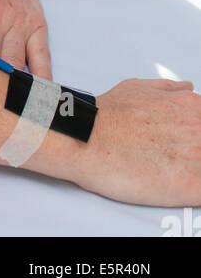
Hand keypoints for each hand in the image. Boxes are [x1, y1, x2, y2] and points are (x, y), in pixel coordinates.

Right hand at [73, 77, 200, 206]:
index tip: (182, 144)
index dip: (194, 137)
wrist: (87, 139)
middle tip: (167, 155)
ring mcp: (195, 158)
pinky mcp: (188, 185)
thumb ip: (168, 89)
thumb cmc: (108, 116)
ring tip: (168, 169)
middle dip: (192, 150)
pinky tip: (177, 187)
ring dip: (192, 168)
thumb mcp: (138, 87)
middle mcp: (197, 129)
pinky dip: (194, 189)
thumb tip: (186, 88)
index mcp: (190, 107)